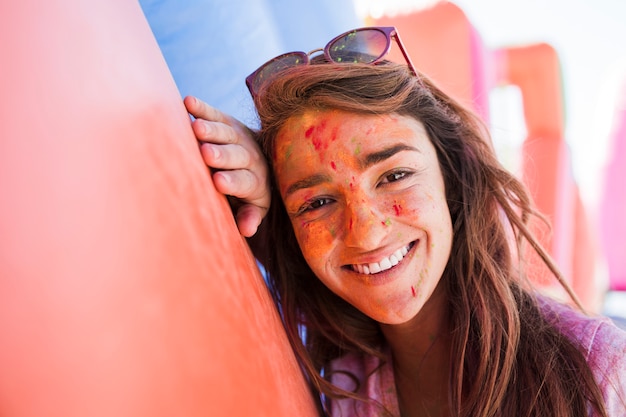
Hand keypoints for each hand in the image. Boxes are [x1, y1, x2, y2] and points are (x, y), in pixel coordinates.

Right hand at [184, 96, 269, 236]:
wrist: (263, 158)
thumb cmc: (249, 192)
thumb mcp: (253, 207)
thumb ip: (249, 216)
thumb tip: (246, 230)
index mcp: (255, 182)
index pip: (245, 181)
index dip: (233, 181)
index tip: (219, 181)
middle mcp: (250, 157)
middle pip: (236, 155)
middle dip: (222, 155)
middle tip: (207, 153)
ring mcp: (239, 137)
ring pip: (226, 133)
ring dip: (212, 130)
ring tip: (197, 128)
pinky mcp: (228, 121)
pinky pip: (215, 113)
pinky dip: (202, 108)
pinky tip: (188, 102)